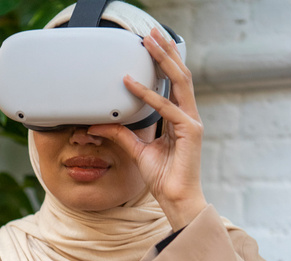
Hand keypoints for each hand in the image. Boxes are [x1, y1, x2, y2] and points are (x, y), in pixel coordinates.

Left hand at [88, 28, 207, 229]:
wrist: (176, 198)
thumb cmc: (163, 178)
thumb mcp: (137, 151)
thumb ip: (121, 134)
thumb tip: (98, 124)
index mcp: (180, 118)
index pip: (173, 83)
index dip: (163, 62)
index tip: (150, 46)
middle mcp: (188, 117)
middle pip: (180, 75)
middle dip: (165, 51)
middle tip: (150, 33)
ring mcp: (192, 123)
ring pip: (180, 82)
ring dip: (163, 60)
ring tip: (149, 43)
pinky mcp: (190, 132)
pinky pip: (167, 108)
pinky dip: (149, 95)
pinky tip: (132, 84)